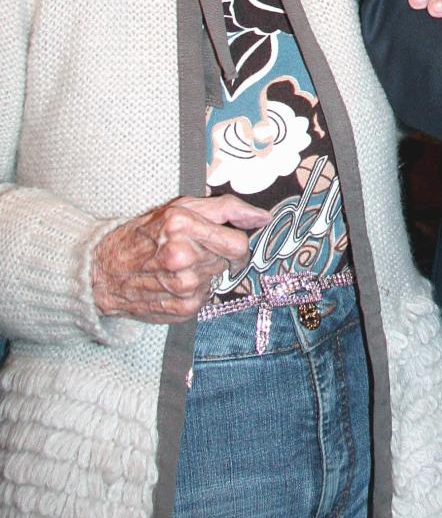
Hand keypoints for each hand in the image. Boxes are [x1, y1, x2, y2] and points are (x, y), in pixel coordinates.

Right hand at [91, 195, 269, 323]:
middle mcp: (183, 256)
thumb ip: (224, 209)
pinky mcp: (183, 309)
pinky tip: (175, 282)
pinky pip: (208, 295)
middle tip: (196, 249)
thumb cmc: (142, 236)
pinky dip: (197, 288)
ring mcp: (183, 286)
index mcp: (181, 225)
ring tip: (180, 265)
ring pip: (219, 276)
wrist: (104, 273)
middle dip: (218, 253)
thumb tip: (261, 217)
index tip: (236, 241)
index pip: (237, 242)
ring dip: (207, 270)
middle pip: (231, 259)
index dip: (240, 242)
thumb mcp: (178, 208)